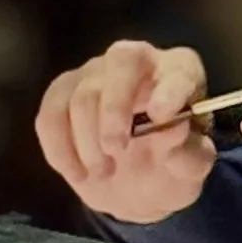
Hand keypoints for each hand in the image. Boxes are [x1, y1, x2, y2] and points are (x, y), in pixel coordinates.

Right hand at [35, 42, 217, 222]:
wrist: (139, 182)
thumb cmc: (171, 164)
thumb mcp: (190, 167)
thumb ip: (189, 153)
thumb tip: (171, 130)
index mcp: (181, 72)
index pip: (179, 69)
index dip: (170, 89)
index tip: (161, 116)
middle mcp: (139, 61)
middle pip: (122, 60)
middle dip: (115, 106)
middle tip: (116, 148)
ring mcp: (97, 73)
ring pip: (82, 93)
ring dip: (88, 141)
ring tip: (105, 172)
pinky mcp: (63, 93)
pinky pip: (50, 114)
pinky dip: (60, 149)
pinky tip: (78, 173)